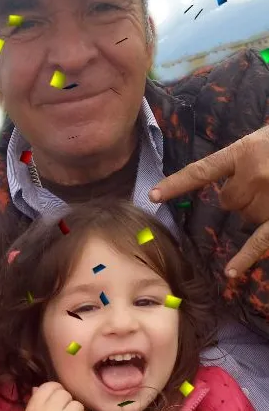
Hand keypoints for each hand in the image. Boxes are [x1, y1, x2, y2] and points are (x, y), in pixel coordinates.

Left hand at [149, 125, 268, 275]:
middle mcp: (254, 175)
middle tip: (265, 180)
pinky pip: (260, 240)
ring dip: (258, 210)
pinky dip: (246, 256)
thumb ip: (245, 156)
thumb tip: (230, 185)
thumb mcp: (266, 138)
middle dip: (241, 194)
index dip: (177, 184)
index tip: (152, 195)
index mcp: (245, 151)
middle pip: (229, 200)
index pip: (202, 170)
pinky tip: (232, 272)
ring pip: (246, 216)